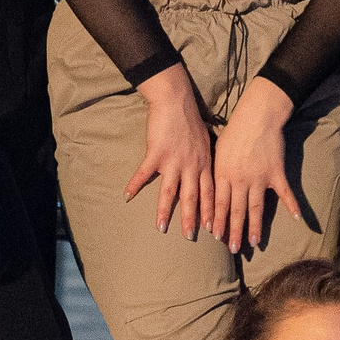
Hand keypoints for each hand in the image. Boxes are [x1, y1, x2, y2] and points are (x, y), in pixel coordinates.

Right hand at [126, 64, 214, 237]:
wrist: (176, 102)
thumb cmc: (191, 120)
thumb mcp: (207, 141)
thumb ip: (207, 160)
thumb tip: (211, 173)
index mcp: (205, 164)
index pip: (211, 193)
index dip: (211, 212)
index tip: (213, 230)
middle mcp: (191, 166)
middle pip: (193, 198)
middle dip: (192, 220)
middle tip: (190, 237)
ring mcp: (173, 161)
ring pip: (170, 192)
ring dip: (165, 211)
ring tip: (161, 228)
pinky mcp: (156, 153)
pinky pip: (144, 173)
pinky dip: (134, 185)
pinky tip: (126, 196)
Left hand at [211, 73, 301, 254]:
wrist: (257, 116)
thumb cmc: (234, 131)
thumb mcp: (217, 151)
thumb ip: (215, 172)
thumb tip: (209, 189)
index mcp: (223, 173)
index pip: (218, 203)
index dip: (216, 221)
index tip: (215, 236)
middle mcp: (240, 179)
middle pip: (236, 210)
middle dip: (233, 231)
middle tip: (233, 249)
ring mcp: (259, 177)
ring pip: (256, 208)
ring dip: (256, 227)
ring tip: (255, 243)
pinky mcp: (276, 173)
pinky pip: (285, 193)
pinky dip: (292, 206)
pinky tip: (298, 219)